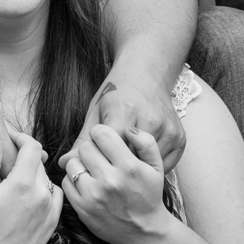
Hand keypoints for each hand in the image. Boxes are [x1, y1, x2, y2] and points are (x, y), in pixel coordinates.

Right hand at [0, 131, 63, 243]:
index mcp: (22, 183)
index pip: (31, 146)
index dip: (21, 137)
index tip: (10, 139)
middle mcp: (41, 193)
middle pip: (37, 160)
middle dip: (24, 156)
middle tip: (8, 160)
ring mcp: (50, 208)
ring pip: (45, 176)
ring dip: (33, 172)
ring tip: (15, 180)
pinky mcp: (53, 221)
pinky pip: (54, 193)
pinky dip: (44, 189)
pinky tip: (28, 195)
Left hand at [58, 67, 185, 173]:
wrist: (146, 75)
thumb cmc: (116, 93)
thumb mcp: (97, 112)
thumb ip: (84, 140)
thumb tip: (63, 164)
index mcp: (125, 111)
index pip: (110, 148)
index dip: (100, 158)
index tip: (96, 163)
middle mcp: (150, 120)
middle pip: (130, 160)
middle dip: (118, 167)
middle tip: (109, 168)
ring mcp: (169, 129)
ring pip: (149, 164)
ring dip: (137, 168)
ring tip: (126, 164)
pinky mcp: (180, 138)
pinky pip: (164, 164)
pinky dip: (152, 166)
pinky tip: (142, 160)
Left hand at [62, 124, 168, 243]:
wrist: (144, 231)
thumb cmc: (149, 194)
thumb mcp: (157, 166)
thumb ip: (146, 141)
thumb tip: (129, 128)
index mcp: (128, 167)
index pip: (101, 133)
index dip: (101, 133)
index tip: (105, 141)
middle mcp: (110, 181)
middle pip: (85, 147)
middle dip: (92, 148)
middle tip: (100, 157)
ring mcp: (94, 196)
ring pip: (72, 163)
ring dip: (81, 164)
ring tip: (93, 170)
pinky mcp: (82, 209)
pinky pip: (66, 182)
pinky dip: (74, 180)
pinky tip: (87, 183)